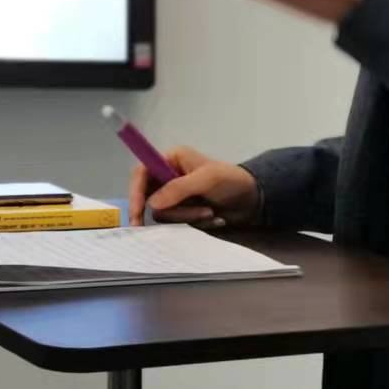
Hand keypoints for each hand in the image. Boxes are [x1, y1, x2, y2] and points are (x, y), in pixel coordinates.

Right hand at [127, 145, 259, 227]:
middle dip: (166, 210)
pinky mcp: (184, 212)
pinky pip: (178, 223)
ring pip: (165, 213)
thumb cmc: (230, 180)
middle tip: (155, 228)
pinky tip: (213, 218)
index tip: (137, 212)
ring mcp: (176, 197)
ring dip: (187, 216)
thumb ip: (178, 189)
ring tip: (209, 212)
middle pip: (149, 196)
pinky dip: (195, 222)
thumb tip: (152, 204)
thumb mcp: (206, 179)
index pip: (142, 172)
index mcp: (171, 160)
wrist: (253, 199)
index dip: (135, 190)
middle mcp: (169, 177)